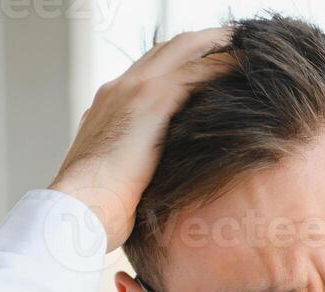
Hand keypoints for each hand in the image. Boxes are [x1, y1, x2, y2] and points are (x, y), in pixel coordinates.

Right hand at [50, 27, 234, 250]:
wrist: (76, 210)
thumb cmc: (94, 215)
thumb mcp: (113, 186)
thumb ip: (132, 174)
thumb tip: (151, 194)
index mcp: (105, 110)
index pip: (145, 74)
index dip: (176, 66)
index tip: (202, 70)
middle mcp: (118, 90)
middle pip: (166, 50)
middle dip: (200, 44)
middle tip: (234, 45)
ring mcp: (132, 90)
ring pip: (183, 50)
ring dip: (217, 47)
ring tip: (248, 50)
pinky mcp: (151, 99)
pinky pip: (198, 71)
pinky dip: (224, 67)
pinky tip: (247, 69)